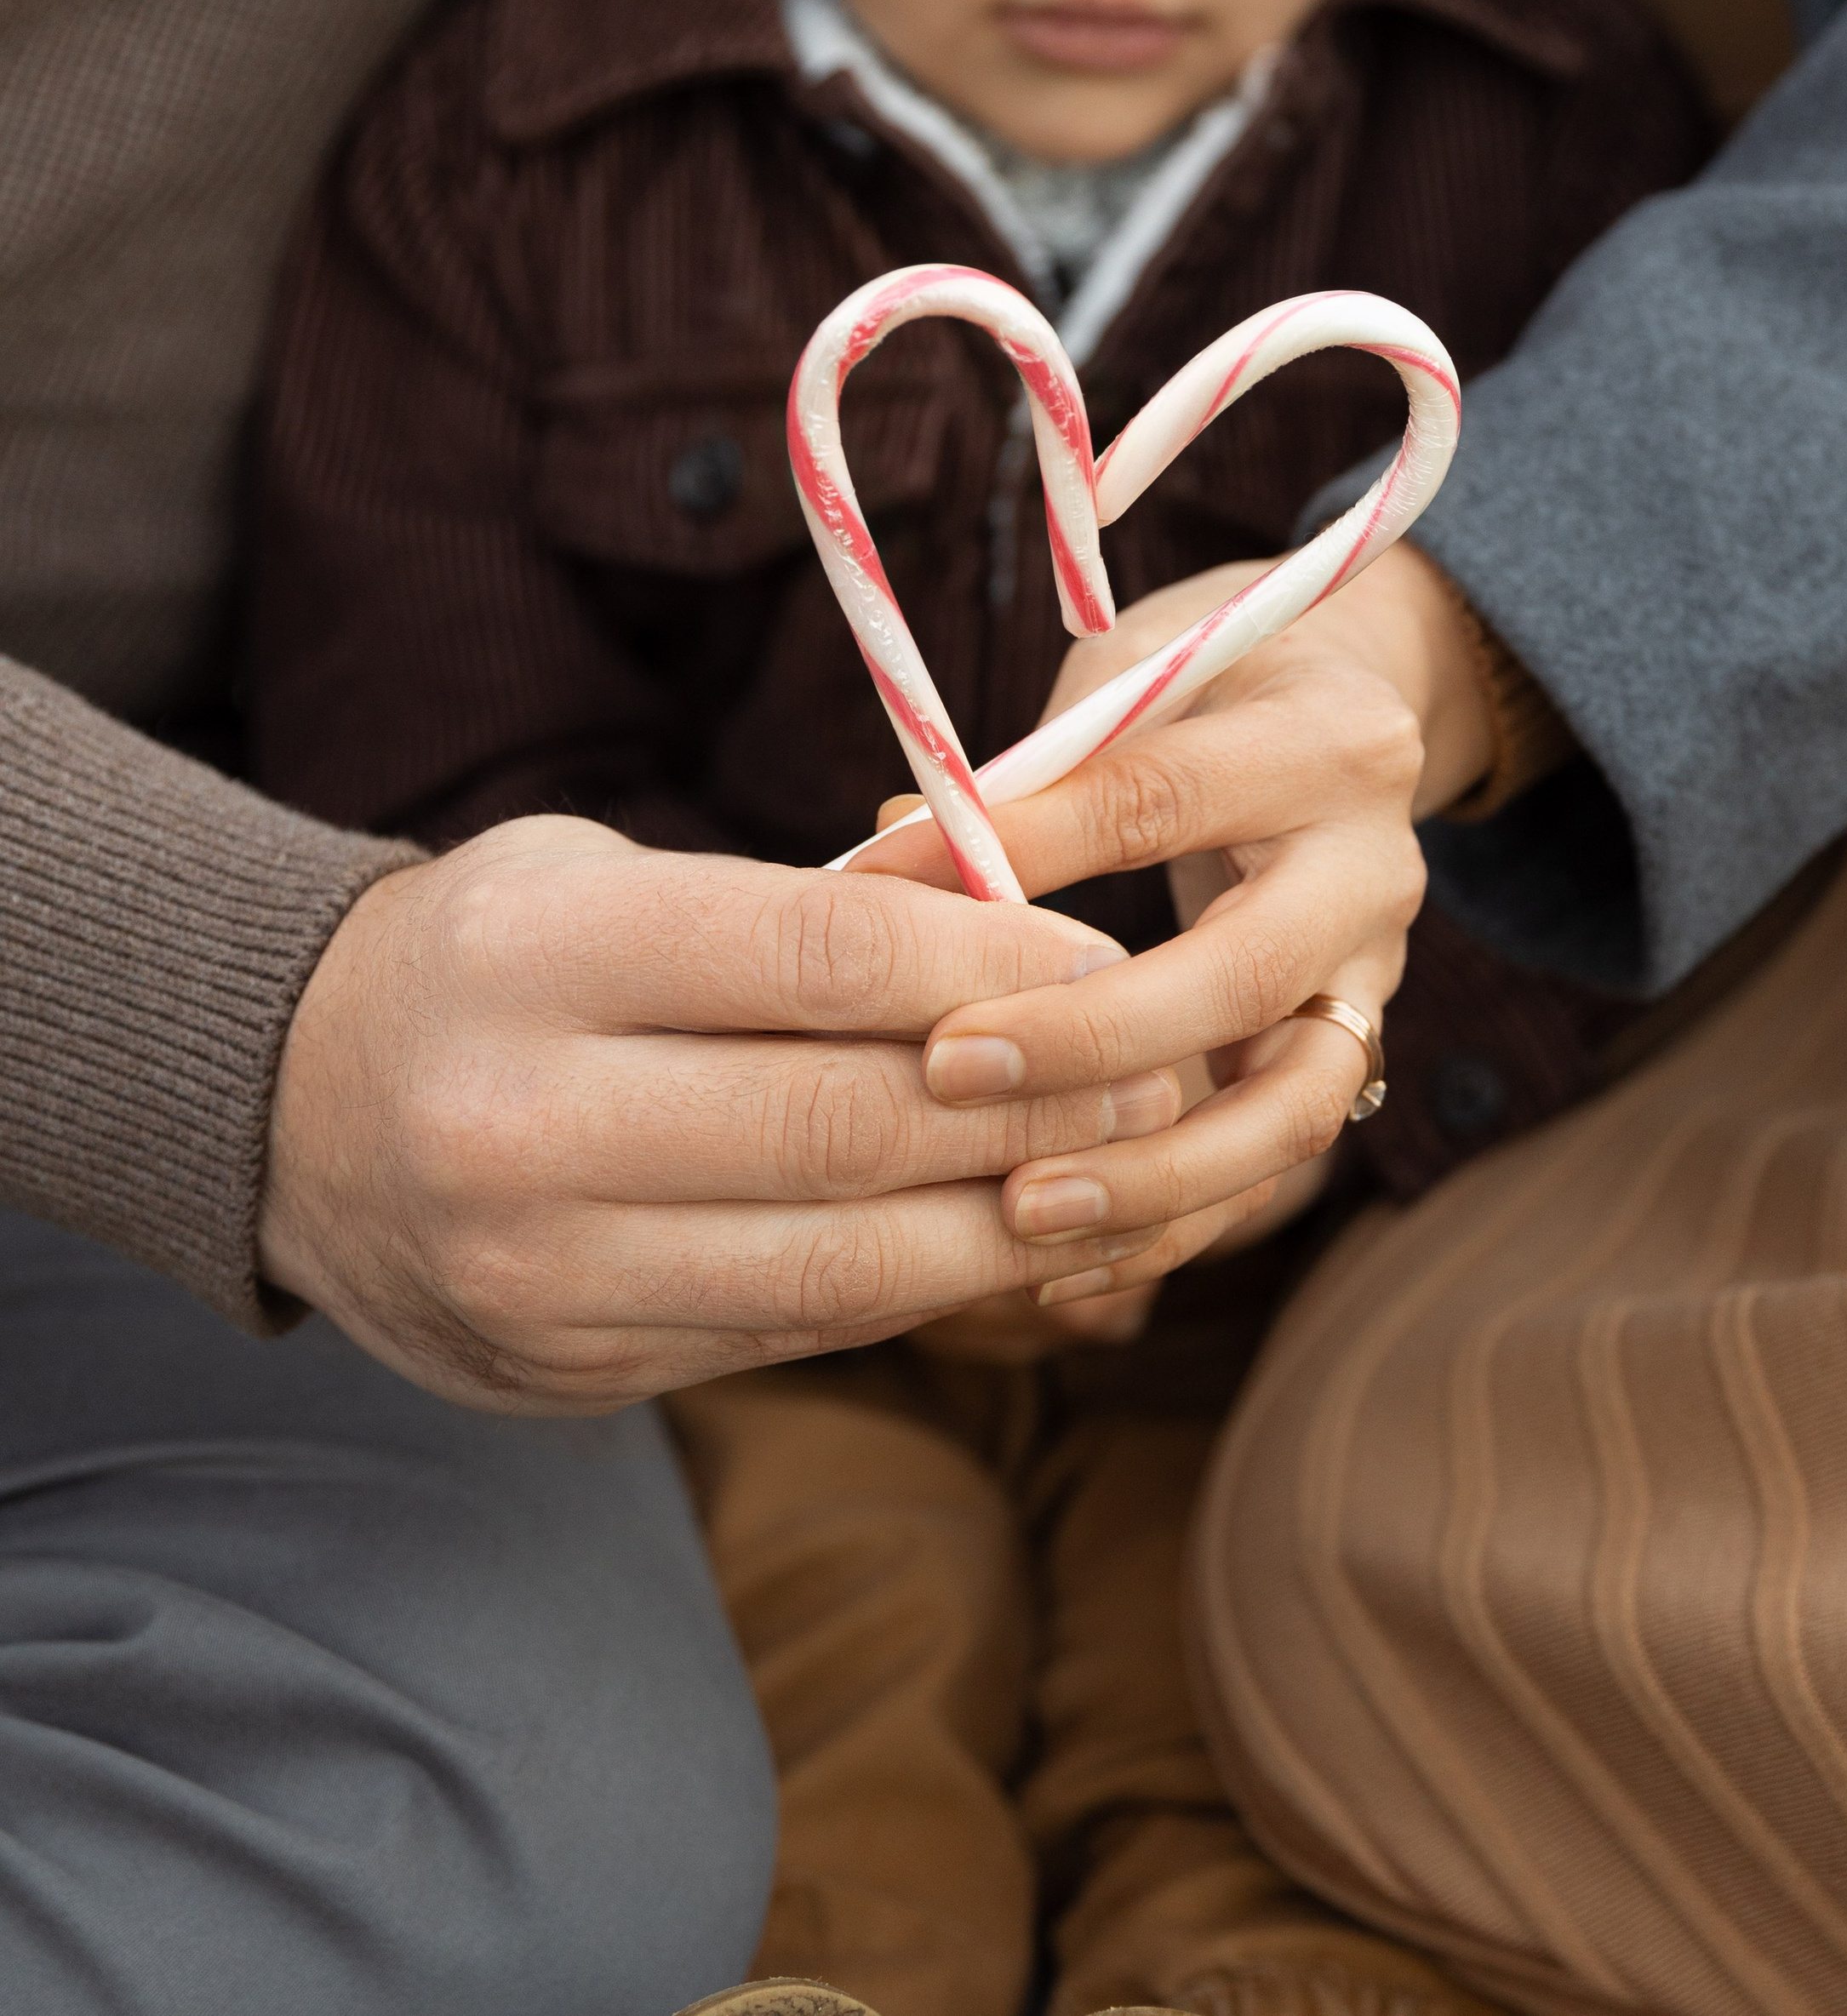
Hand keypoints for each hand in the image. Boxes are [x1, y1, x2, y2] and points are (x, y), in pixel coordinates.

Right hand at [259, 814, 1181, 1412]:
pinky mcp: (569, 1370)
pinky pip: (793, 1330)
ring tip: (1109, 1169)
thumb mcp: (603, 876)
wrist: (290, 1106)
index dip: (991, 959)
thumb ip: (792, 911)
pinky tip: (988, 1232)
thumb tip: (1022, 931)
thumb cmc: (496, 953)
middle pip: (851, 1127)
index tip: (1100, 951)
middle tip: (1154, 1074)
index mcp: (538, 956)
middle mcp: (525, 1124)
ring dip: (1007, 1220)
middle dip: (1036, 1106)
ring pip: (843, 1262)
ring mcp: (540, 1273)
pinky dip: (913, 1283)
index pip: (821, 957)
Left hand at [857, 539, 1489, 1311]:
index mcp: (1319, 742)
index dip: (1018, 849)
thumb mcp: (1130, 676)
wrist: (1358, 703)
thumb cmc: (1211, 678)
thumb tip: (879, 863)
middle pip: (1245, 976)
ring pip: (1292, 1111)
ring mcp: (1377, 977)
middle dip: (1091, 1042)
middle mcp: (1372, 868)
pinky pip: (1269, 1169)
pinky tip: (1053, 1262)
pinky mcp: (1351, 1055)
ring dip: (1153, 1177)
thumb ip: (1030, 771)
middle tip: (945, 1070)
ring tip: (1018, 1213)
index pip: (1157, 800)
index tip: (873, 892)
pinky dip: (1168, 1225)